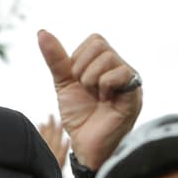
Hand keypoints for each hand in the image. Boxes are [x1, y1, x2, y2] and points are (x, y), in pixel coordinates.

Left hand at [38, 30, 141, 172]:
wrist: (85, 145)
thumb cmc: (79, 117)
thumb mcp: (64, 84)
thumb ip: (56, 59)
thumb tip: (42, 32)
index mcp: (107, 64)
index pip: (94, 40)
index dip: (78, 59)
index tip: (79, 82)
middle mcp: (121, 68)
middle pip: (100, 44)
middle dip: (83, 69)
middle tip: (87, 90)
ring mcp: (130, 79)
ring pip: (107, 57)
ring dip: (91, 79)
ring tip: (96, 97)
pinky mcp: (135, 92)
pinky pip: (119, 73)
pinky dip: (104, 86)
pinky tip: (106, 102)